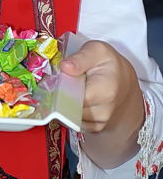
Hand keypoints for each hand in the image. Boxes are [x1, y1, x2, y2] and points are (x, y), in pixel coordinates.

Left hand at [61, 39, 144, 166]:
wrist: (122, 80)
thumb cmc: (108, 64)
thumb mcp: (97, 51)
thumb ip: (81, 57)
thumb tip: (65, 67)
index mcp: (105, 91)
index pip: (73, 98)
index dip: (60, 89)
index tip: (56, 80)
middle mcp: (104, 111)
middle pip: (69, 109)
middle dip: (61, 97)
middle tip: (62, 83)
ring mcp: (100, 122)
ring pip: (70, 116)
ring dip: (66, 104)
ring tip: (72, 89)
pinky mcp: (96, 127)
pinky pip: (75, 122)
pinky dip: (71, 112)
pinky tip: (76, 99)